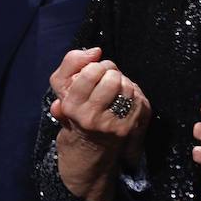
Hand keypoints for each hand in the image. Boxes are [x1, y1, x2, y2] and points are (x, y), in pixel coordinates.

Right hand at [49, 47, 151, 200]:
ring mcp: (112, 124)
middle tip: (107, 77)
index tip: (95, 70)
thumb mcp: (62, 90)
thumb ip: (70, 65)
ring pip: (127, 87)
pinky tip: (125, 99)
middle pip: (111, 78)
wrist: (89, 150)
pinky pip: (138, 99)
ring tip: (116, 88)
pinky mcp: (128, 128)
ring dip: (123, 82)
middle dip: (111, 72)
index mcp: (72, 106)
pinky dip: (134, 94)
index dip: (96, 65)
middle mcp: (91, 117)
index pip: (90, 73)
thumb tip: (95, 51)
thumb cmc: (75, 114)